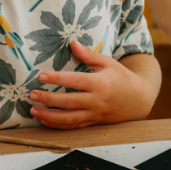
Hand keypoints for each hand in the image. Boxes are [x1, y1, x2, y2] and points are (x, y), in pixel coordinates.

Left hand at [29, 41, 154, 128]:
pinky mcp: (94, 122)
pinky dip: (58, 125)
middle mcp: (97, 101)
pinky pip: (74, 126)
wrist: (138, 99)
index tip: (41, 76)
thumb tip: (72, 43)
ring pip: (69, 118)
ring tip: (33, 110)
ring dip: (50, 116)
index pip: (74, 81)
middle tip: (32, 94)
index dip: (57, 79)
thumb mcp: (108, 63)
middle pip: (68, 102)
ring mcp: (95, 114)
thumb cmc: (121, 78)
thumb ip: (89, 55)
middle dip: (48, 99)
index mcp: (100, 83)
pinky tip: (45, 121)